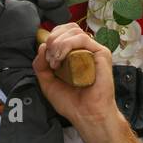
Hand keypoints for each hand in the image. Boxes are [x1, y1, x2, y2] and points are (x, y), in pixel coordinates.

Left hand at [32, 24, 121, 139]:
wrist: (86, 115)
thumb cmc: (71, 102)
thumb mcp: (47, 82)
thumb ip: (40, 64)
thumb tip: (42, 46)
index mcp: (75, 54)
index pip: (63, 32)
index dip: (51, 38)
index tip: (45, 56)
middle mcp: (85, 50)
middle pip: (68, 27)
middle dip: (53, 38)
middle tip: (49, 57)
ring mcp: (94, 51)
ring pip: (74, 31)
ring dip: (58, 43)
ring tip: (55, 61)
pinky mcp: (102, 53)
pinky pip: (82, 39)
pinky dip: (67, 45)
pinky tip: (61, 59)